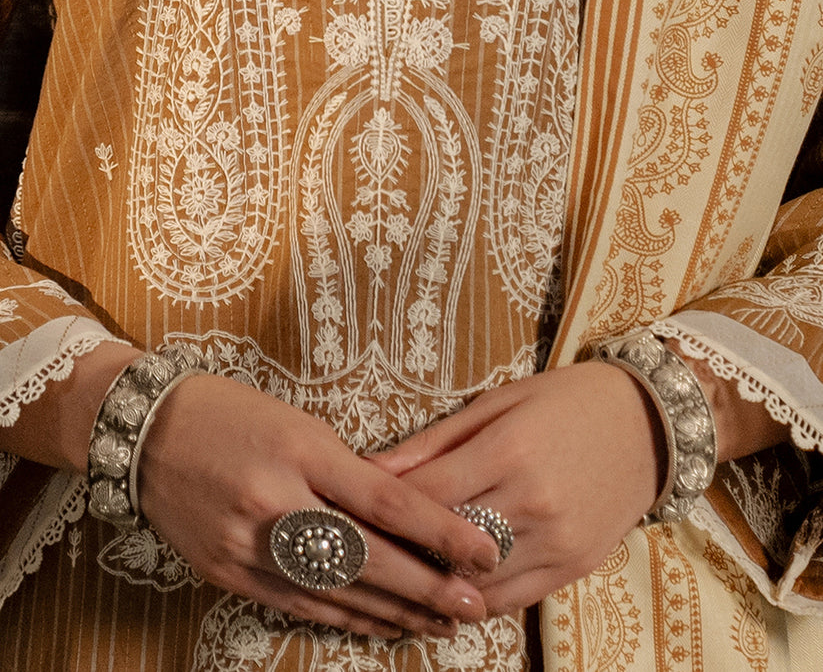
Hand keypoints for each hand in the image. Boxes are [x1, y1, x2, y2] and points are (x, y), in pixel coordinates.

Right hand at [137, 373, 497, 637]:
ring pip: (335, 591)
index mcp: (301, 450)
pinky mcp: (228, 574)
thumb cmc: (231, 413)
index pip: (386, 500)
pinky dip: (344, 616)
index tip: (483, 550)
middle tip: (473, 605)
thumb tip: (401, 514)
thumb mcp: (297, 422)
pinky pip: (298, 604)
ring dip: (393, 612)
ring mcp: (248, 545)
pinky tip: (379, 624)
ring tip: (440, 623)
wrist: (145, 432)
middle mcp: (276, 502)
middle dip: (426, 588)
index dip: (440, 531)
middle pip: (366, 557)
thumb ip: (346, 470)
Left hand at [372, 361, 662, 614]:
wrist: (648, 424)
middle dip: (398, 547)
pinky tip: (447, 587)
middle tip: (362, 544)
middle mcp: (532, 503)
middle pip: (443, 544)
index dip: (381, 507)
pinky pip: (509, 600)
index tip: (349, 507)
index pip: (425, 496)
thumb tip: (372, 468)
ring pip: (472, 582)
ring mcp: (556, 541)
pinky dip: (473, 598)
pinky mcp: (573, 568)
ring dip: (432, 581)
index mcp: (509, 451)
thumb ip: (434, 440)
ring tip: (397, 571)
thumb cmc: (566, 401)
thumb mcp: (498, 401)